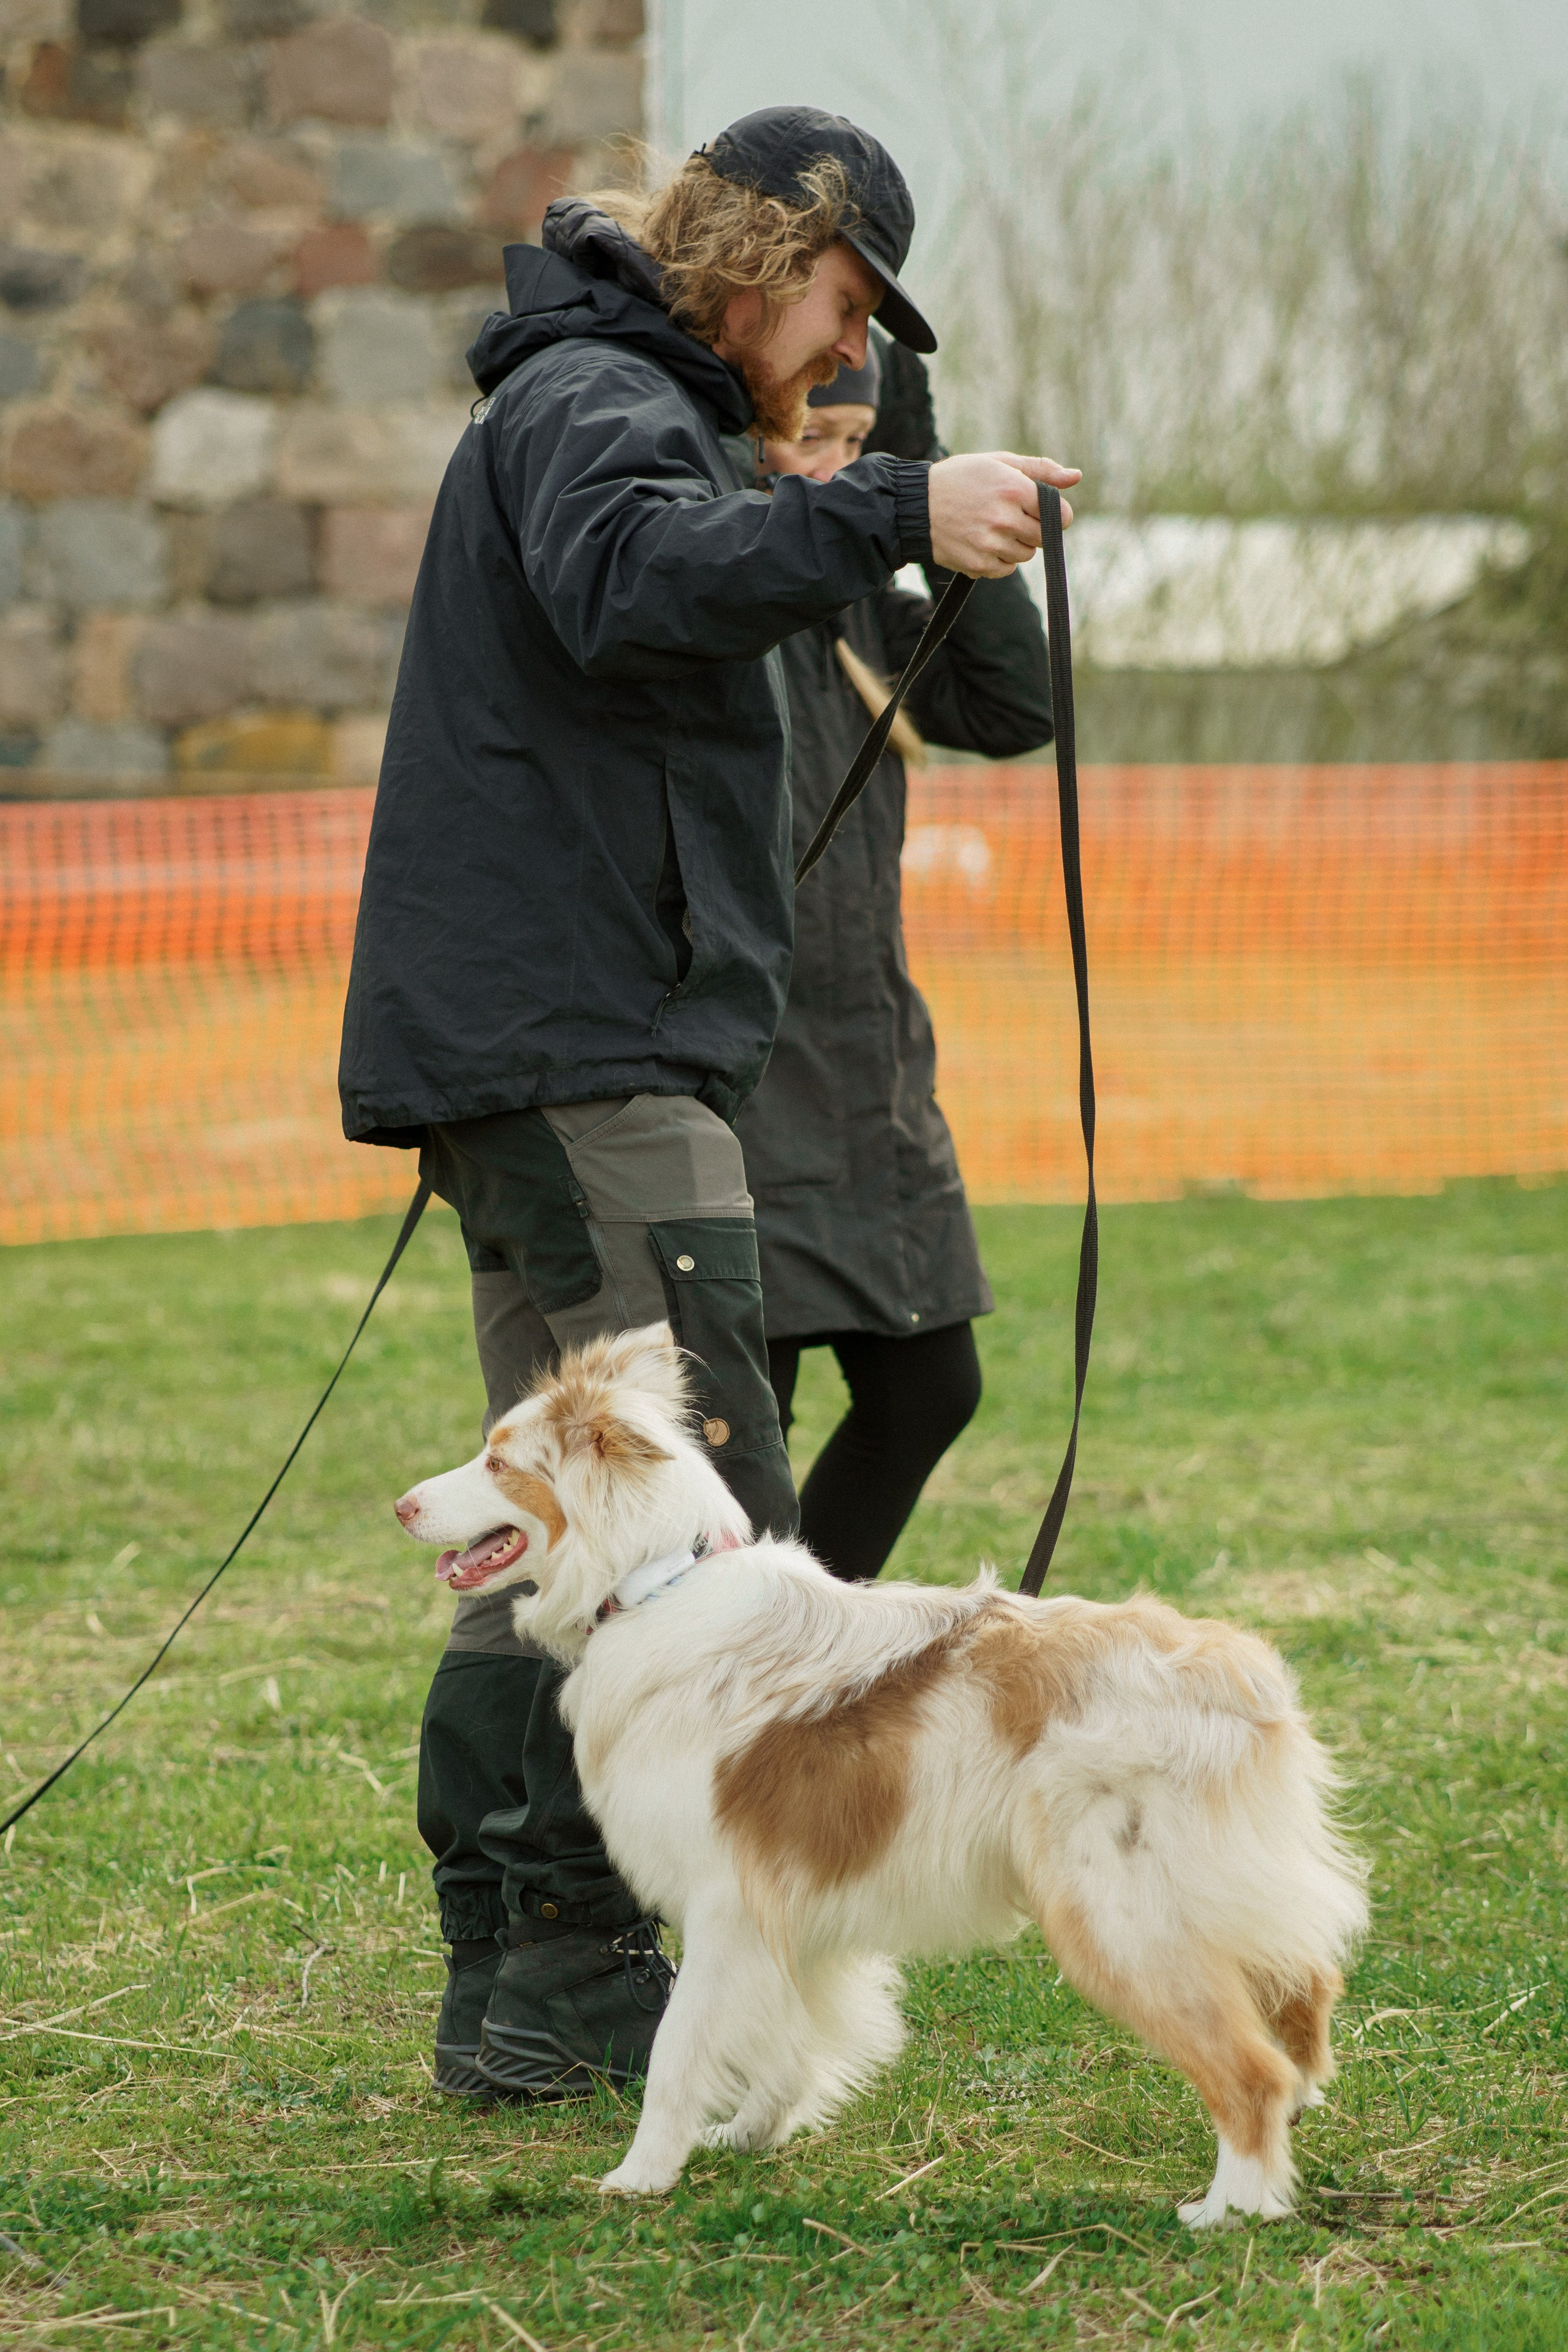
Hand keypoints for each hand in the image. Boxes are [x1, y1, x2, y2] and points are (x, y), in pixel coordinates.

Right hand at [927, 452, 1080, 576]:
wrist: (915, 506)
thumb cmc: (961, 478)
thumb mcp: (999, 462)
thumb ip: (1040, 470)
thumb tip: (1075, 477)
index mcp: (1013, 488)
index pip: (1058, 515)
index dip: (1054, 513)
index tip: (1040, 510)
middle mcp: (1003, 518)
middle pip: (1043, 538)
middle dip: (1033, 529)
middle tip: (1011, 516)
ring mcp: (990, 544)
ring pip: (1025, 555)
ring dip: (1016, 544)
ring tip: (992, 527)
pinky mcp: (978, 565)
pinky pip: (1006, 569)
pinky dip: (999, 559)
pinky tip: (981, 541)